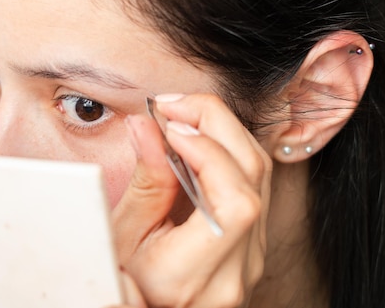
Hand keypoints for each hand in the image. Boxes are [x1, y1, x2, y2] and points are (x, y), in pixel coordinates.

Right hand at [110, 93, 271, 307]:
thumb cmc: (127, 278)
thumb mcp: (123, 235)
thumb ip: (144, 181)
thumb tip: (147, 125)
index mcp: (193, 276)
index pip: (234, 203)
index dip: (209, 151)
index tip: (169, 125)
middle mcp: (236, 272)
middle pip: (255, 178)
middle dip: (217, 124)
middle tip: (173, 106)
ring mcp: (252, 259)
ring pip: (261, 175)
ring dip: (223, 131)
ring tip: (181, 115)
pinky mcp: (254, 244)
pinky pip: (254, 183)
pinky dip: (227, 149)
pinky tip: (197, 137)